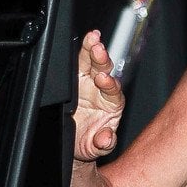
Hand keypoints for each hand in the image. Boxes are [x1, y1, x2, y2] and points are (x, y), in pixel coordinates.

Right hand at [74, 29, 125, 161]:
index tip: (103, 79)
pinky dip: (80, 50)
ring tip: (92, 38)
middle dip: (102, 60)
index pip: (113, 91)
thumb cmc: (88, 142)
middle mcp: (102, 90)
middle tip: (98, 49)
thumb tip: (107, 138)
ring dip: (92, 49)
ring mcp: (88, 82)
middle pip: (104, 71)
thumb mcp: (96, 147)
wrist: (73, 143)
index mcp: (112, 105)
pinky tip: (85, 39)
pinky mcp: (74, 78)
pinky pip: (78, 62)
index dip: (109, 84)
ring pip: (91, 62)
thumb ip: (103, 143)